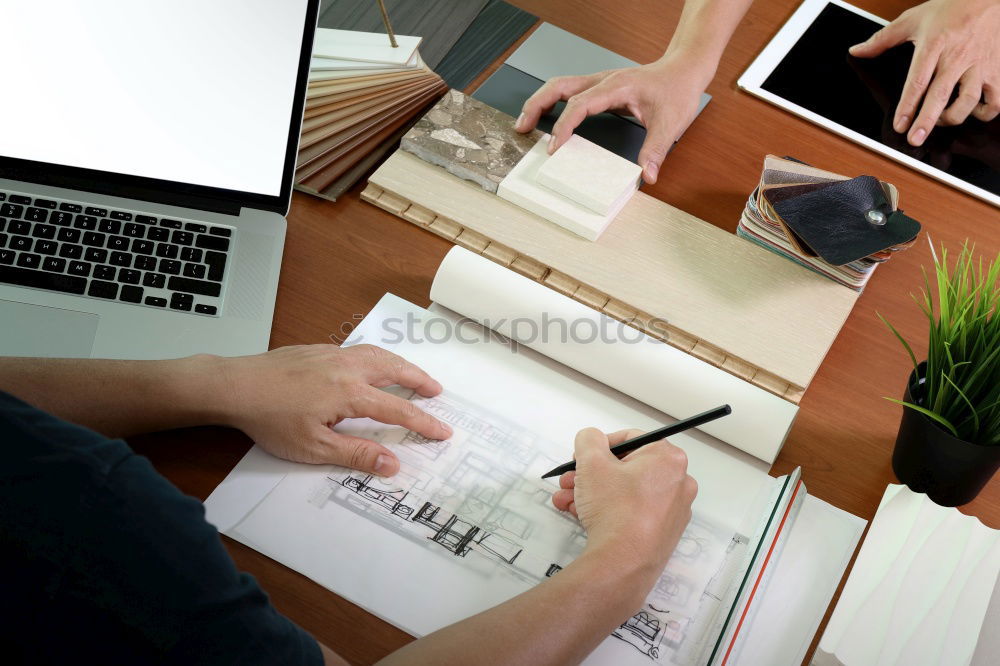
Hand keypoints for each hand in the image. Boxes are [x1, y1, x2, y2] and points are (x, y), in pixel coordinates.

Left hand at [217, 344, 451, 474]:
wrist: (235, 386)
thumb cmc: (271, 420)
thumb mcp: (314, 447)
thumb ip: (356, 455)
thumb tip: (393, 464)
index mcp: (351, 393)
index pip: (398, 410)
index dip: (423, 423)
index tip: (443, 431)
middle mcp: (347, 367)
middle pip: (395, 370)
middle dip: (419, 381)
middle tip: (437, 392)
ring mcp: (332, 354)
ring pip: (377, 354)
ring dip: (401, 365)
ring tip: (412, 375)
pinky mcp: (317, 350)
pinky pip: (358, 350)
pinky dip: (377, 357)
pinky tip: (371, 365)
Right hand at [514, 54, 713, 183]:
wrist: (683, 69)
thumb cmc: (676, 90)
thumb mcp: (671, 122)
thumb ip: (656, 150)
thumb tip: (647, 175)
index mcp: (616, 87)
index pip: (580, 104)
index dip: (564, 126)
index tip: (554, 147)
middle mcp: (603, 81)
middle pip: (558, 87)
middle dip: (536, 106)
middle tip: (521, 128)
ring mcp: (599, 82)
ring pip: (559, 86)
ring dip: (539, 101)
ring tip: (525, 123)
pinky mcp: (600, 88)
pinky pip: (568, 91)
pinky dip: (551, 102)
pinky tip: (545, 116)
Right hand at [552, 428, 696, 580]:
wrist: (622, 562)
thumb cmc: (615, 510)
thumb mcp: (591, 462)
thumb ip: (589, 440)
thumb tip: (591, 439)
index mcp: (668, 458)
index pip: (630, 439)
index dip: (600, 446)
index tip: (583, 457)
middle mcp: (677, 483)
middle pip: (625, 468)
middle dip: (591, 473)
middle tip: (571, 480)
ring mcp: (672, 510)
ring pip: (625, 491)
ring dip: (592, 492)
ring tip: (568, 500)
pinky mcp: (662, 533)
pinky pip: (632, 512)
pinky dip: (608, 510)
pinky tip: (580, 515)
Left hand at [849, 0, 999, 145]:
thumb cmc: (952, 8)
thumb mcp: (913, 19)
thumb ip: (883, 39)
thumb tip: (857, 51)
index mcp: (934, 46)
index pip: (918, 82)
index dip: (907, 107)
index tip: (899, 125)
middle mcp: (957, 57)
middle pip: (940, 96)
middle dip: (926, 122)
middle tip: (915, 139)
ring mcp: (979, 64)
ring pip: (968, 101)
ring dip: (952, 118)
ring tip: (939, 122)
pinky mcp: (997, 70)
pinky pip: (995, 100)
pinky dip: (984, 112)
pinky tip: (972, 113)